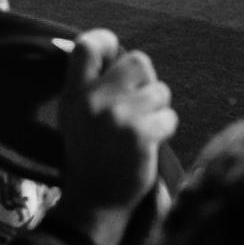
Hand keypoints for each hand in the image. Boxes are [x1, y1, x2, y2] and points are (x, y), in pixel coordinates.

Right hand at [51, 27, 173, 240]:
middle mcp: (94, 100)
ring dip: (157, 110)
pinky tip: (149, 145)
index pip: (88, 44)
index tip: (115, 54)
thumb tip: (117, 50)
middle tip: (138, 105)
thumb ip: (91, 85)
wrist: (94, 202)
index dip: (108, 42)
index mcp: (74, 94)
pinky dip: (165, 130)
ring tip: (140, 130)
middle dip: (146, 81)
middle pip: (138, 61)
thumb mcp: (75, 116)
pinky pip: (169, 116)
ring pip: (160, 91)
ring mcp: (118, 116)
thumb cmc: (90, 156)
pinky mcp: (141, 134)